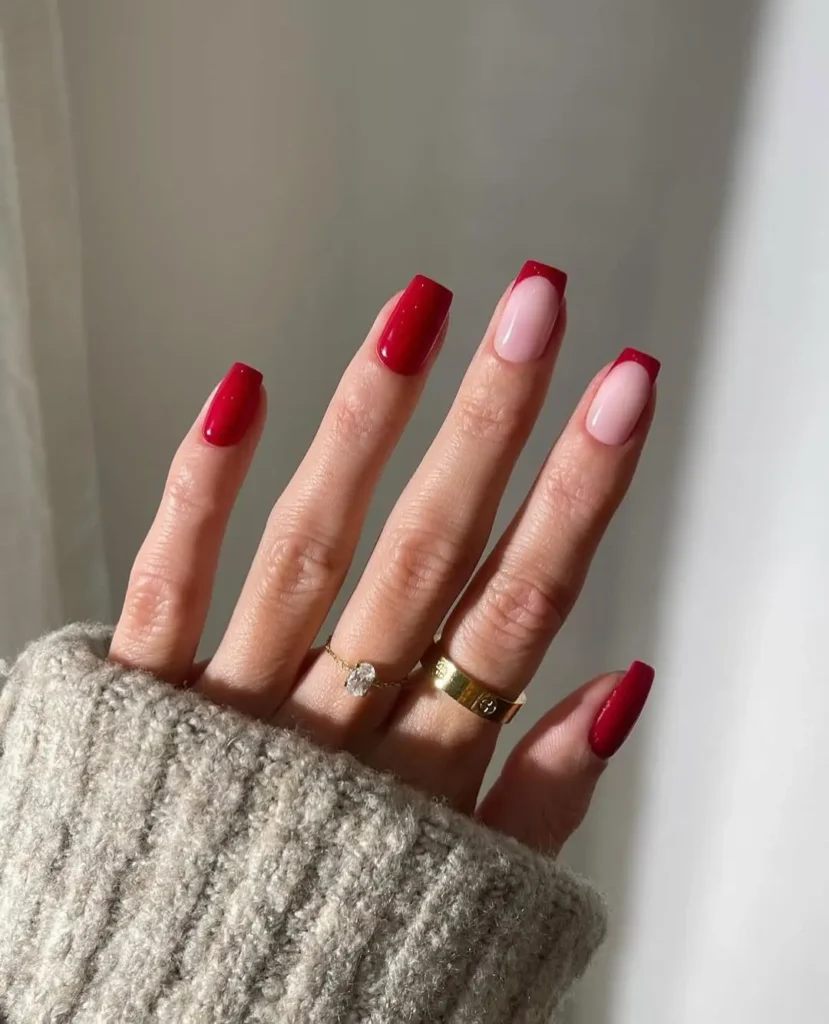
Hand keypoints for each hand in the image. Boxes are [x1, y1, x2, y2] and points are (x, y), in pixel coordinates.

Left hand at [109, 264, 657, 856]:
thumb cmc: (324, 960)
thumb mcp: (468, 902)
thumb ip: (545, 798)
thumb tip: (621, 684)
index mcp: (421, 778)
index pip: (521, 609)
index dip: (579, 494)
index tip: (621, 392)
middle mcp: (330, 731)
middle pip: (429, 555)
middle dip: (494, 424)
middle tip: (541, 308)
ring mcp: (227, 712)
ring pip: (311, 546)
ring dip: (370, 424)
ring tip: (420, 313)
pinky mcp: (135, 702)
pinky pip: (166, 584)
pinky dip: (201, 487)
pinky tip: (242, 391)